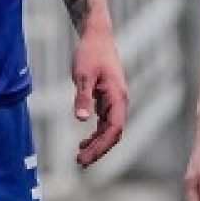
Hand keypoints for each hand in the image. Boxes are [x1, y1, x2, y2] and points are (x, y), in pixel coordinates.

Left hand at [71, 28, 127, 167]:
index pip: (114, 129)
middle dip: (98, 150)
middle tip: (80, 162)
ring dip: (96, 145)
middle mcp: (119, 102)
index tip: (86, 157)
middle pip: (113, 134)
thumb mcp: (83, 75)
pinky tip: (84, 142)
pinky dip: (95, 134)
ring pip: (109, 130)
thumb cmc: (91, 54)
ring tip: (80, 157)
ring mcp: (114, 102)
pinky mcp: (107, 100)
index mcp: (118, 97)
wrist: (97, 37)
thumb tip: (82, 119)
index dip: (101, 146)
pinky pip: (104, 123)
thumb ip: (83, 97)